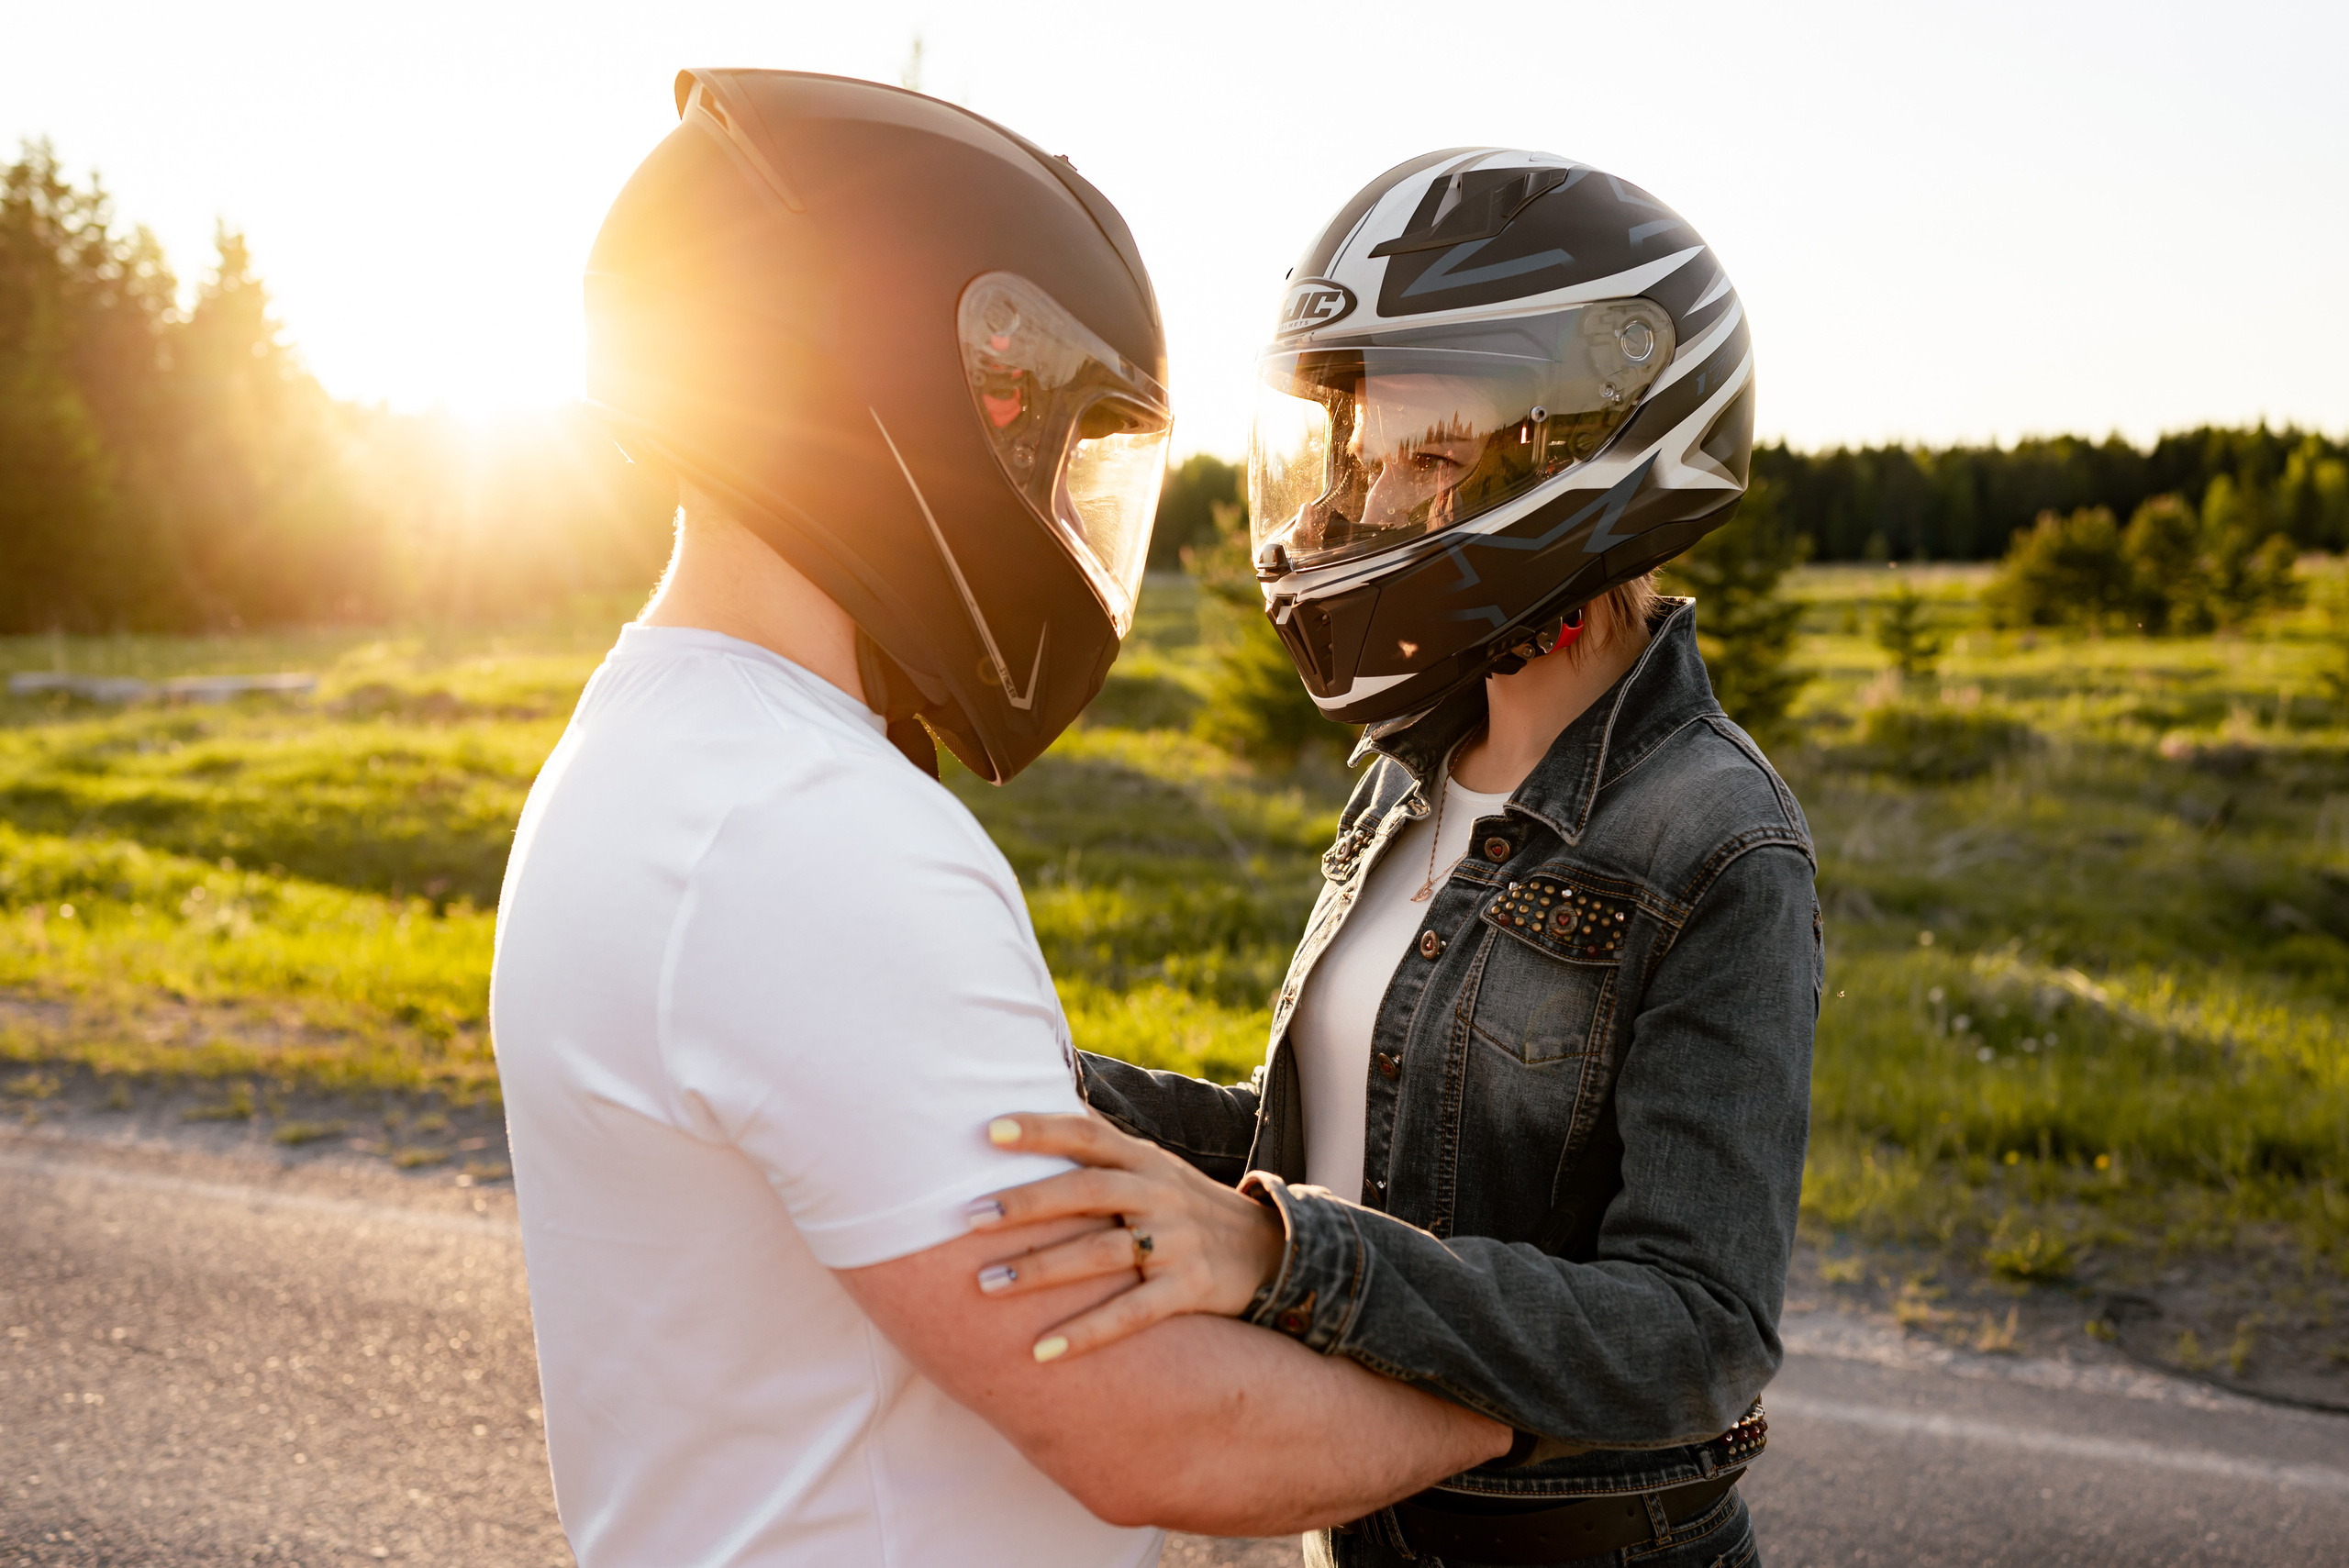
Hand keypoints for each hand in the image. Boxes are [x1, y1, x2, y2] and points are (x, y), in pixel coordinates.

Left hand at [967, 1112, 1284, 1364]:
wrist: (1266, 1249)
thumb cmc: (1182, 1205)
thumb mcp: (1150, 1166)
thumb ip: (1099, 1144)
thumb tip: (1036, 1102)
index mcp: (1142, 1159)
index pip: (1087, 1134)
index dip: (1040, 1129)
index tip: (988, 1131)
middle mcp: (1157, 1193)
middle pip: (1087, 1191)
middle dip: (1027, 1203)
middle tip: (968, 1217)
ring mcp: (1175, 1242)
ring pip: (1101, 1254)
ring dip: (1040, 1270)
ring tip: (986, 1285)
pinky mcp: (1190, 1289)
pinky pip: (1132, 1314)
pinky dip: (1086, 1333)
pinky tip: (1041, 1352)